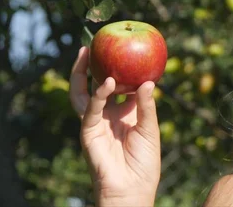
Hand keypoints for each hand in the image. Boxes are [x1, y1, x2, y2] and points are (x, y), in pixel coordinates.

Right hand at [69, 46, 160, 205]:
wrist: (132, 188)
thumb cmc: (145, 162)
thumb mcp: (150, 129)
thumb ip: (147, 105)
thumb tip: (148, 81)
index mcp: (123, 113)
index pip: (118, 86)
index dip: (119, 69)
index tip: (123, 49)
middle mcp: (107, 115)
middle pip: (94, 85)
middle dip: (90, 65)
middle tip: (93, 44)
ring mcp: (95, 122)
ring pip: (83, 93)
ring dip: (82, 73)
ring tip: (86, 53)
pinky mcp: (87, 132)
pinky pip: (91, 109)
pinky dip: (99, 94)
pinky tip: (107, 82)